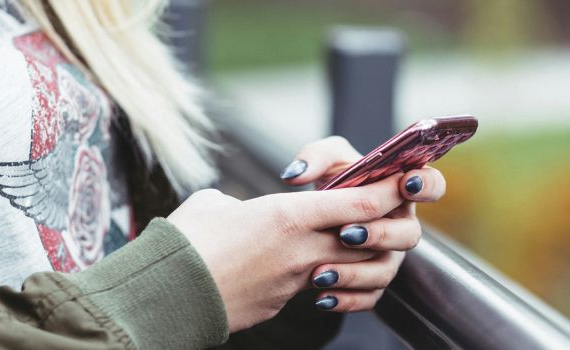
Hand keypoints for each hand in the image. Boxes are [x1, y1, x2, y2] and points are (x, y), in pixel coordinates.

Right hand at [168, 175, 402, 331]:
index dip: (388, 191)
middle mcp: (301, 250)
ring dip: (356, 256)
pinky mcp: (282, 303)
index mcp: (288, 216)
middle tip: (381, 211)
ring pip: (349, 266)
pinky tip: (311, 271)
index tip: (403, 179)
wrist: (165, 296)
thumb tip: (242, 211)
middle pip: (367, 237)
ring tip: (345, 243)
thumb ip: (243, 202)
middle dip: (382, 224)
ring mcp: (295, 281)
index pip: (360, 203)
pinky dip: (325, 278)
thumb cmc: (184, 241)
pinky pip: (318, 288)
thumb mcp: (215, 204)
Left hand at [279, 136, 446, 311]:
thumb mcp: (324, 161)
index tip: (405, 184)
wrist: (312, 219)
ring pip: (385, 271)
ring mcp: (389, 257)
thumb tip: (295, 175)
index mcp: (400, 191)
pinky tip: (321, 297)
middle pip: (410, 235)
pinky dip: (345, 300)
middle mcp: (400, 226)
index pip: (432, 185)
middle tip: (346, 233)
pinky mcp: (372, 283)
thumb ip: (314, 157)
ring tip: (321, 272)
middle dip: (380, 234)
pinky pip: (368, 298)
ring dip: (355, 273)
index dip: (426, 185)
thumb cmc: (331, 182)